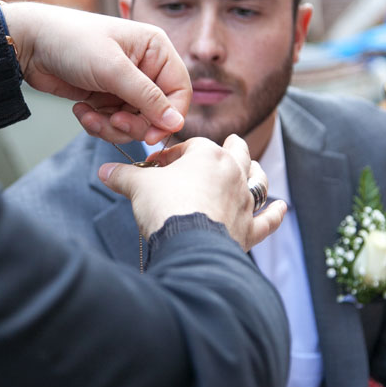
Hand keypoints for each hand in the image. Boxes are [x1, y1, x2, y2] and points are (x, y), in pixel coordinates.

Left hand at [2, 2, 189, 144]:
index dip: (169, 117)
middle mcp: (145, 67)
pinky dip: (98, 124)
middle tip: (112, 122)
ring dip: (111, 127)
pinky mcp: (107, 97)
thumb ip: (147, 97)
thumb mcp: (113, 69)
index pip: (179, 91)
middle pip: (157, 113)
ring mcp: (125, 84)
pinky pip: (113, 123)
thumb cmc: (72, 42)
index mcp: (157, 49)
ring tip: (89, 116)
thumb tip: (177, 122)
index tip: (151, 136)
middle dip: (134, 124)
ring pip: (134, 123)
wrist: (30, 44)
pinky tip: (81, 111)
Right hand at [98, 134, 285, 247]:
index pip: (192, 147)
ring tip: (253, 168)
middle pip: (237, 152)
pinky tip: (281, 208)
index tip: (157, 166)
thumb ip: (123, 176)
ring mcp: (244, 201)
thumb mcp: (138, 187)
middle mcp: (233, 173)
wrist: (187, 244)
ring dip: (256, 173)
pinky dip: (274, 214)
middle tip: (229, 142)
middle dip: (231, 146)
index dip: (174, 155)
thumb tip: (104, 172)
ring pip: (258, 180)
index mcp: (209, 155)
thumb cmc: (166, 208)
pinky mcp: (249, 229)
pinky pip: (267, 219)